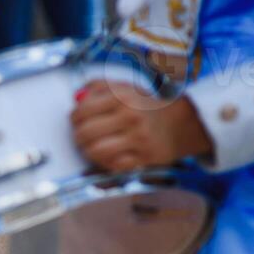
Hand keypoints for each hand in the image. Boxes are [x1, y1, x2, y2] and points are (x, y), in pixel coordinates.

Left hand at [71, 81, 211, 173]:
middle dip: (78, 137)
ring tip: (93, 147)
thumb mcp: (123, 87)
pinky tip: (109, 156)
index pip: (82, 111)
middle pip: (85, 133)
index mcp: (122, 97)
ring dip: (89, 152)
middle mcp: (131, 117)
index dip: (74, 118)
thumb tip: (76, 97)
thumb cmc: (144, 107)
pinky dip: (106, 163)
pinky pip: (113, 166)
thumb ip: (97, 87)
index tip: (78, 121)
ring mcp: (138, 139)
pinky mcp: (144, 158)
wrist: (179, 123)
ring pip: (96, 151)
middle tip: (82, 136)